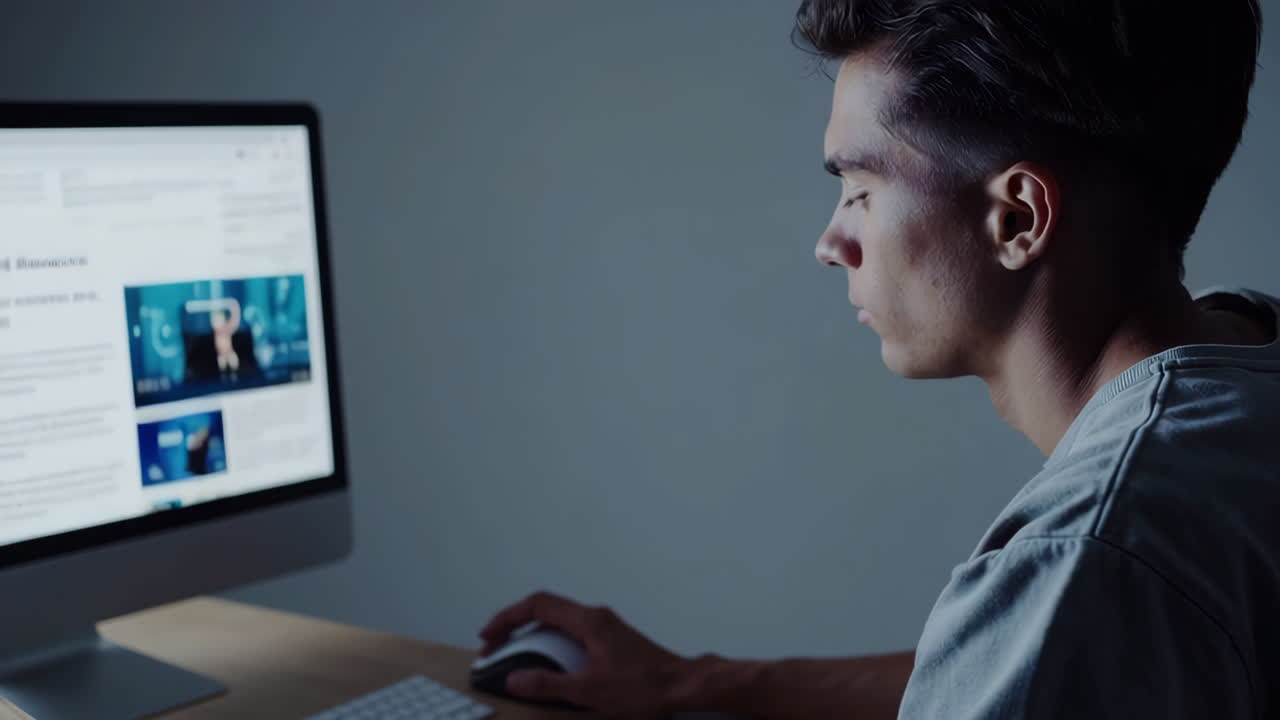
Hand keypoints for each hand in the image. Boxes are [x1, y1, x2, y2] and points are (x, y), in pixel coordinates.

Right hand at [478, 590, 687, 717]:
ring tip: (515, 655)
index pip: (538, 605)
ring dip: (533, 634)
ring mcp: (605, 626)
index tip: (489, 634)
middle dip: (514, 625)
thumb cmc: (645, 686)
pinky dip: (550, 641)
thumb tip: (516, 679)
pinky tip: (548, 663)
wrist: (682, 686)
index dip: (508, 617)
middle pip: (545, 609)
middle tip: (495, 646)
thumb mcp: (589, 692)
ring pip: (558, 620)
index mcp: (588, 622)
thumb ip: (549, 684)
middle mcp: (596, 617)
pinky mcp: (611, 639)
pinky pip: (571, 632)